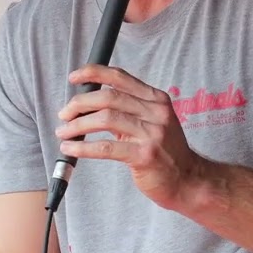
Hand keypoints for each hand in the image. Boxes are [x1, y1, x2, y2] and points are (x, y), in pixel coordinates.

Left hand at [56, 64, 208, 209]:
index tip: (74, 77)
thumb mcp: (153, 122)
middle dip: (79, 103)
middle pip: (109, 97)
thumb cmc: (166, 152)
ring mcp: (152, 133)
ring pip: (105, 119)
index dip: (93, 73)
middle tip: (64, 113)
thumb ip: (128, 110)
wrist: (188, 179)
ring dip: (77, 125)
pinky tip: (71, 148)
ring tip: (64, 132)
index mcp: (157, 99)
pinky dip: (83, 147)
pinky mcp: (145, 156)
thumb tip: (88, 104)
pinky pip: (105, 147)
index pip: (120, 77)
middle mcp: (156, 112)